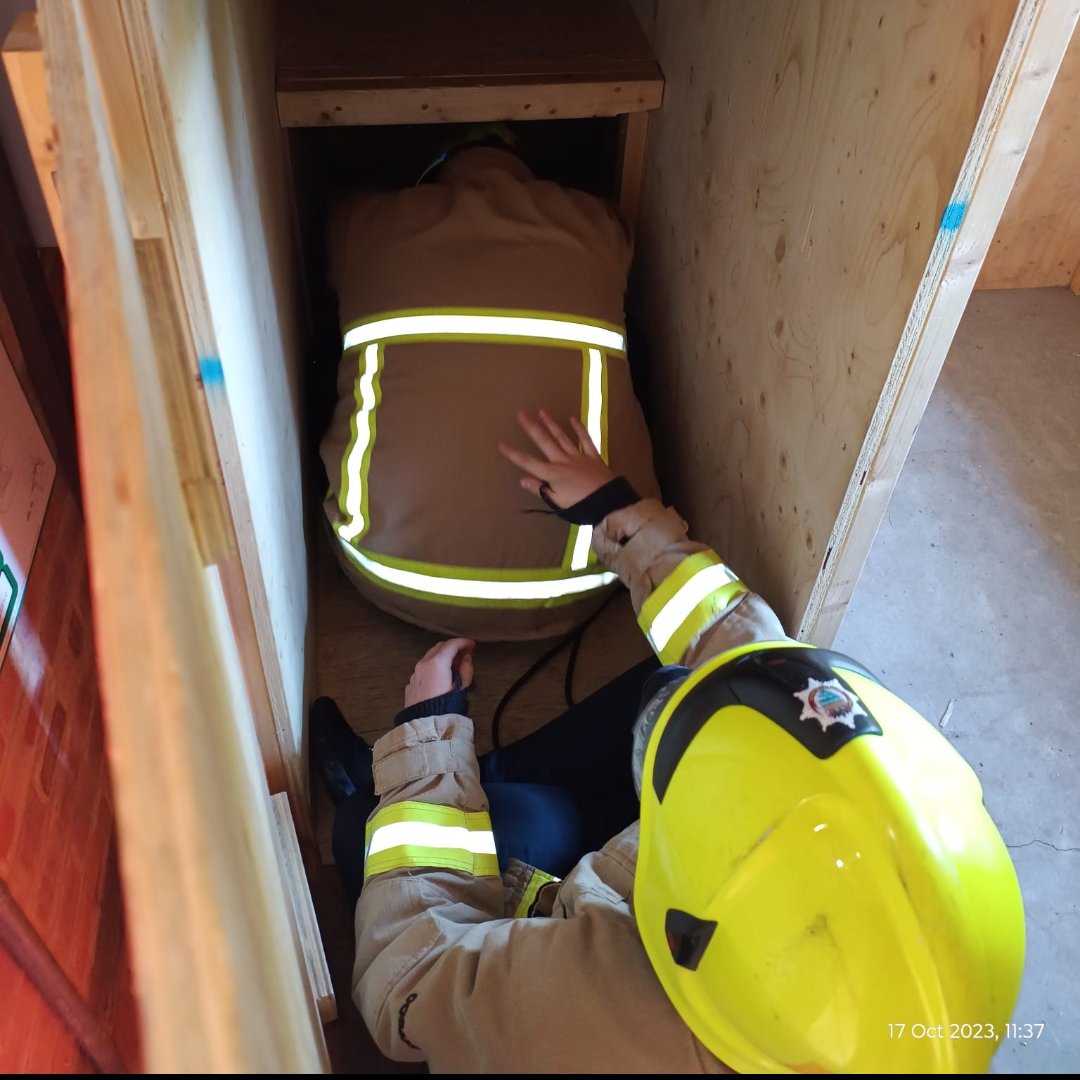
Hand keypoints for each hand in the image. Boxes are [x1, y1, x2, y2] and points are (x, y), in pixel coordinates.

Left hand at [404, 638, 475, 707]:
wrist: (426, 726)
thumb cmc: (447, 706)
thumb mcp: (463, 687)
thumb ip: (466, 668)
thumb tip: (466, 657)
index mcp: (437, 662)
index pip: (452, 644)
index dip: (464, 642)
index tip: (472, 644)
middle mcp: (423, 664)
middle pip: (439, 647)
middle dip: (452, 647)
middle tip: (464, 653)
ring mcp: (414, 674)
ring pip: (429, 657)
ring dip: (441, 656)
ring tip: (453, 665)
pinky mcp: (411, 684)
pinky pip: (423, 669)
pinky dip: (432, 667)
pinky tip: (440, 676)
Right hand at [498, 409, 615, 508]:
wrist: (609, 502)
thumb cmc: (581, 506)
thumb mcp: (557, 503)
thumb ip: (540, 489)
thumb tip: (522, 479)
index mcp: (552, 474)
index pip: (528, 462)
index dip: (513, 453)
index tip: (501, 443)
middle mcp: (562, 461)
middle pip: (544, 442)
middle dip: (531, 427)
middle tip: (521, 413)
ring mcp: (578, 457)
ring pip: (562, 437)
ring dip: (551, 424)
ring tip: (542, 411)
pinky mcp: (593, 457)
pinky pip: (585, 440)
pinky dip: (579, 429)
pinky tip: (573, 419)